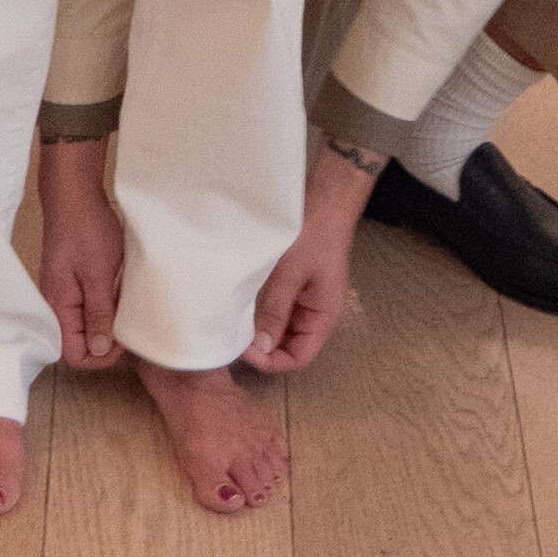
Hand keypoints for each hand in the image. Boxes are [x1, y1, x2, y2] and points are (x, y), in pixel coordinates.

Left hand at [240, 137, 377, 373]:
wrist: (325, 196)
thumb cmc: (313, 233)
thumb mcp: (291, 273)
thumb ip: (276, 310)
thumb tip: (260, 348)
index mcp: (323, 316)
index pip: (298, 357)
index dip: (271, 360)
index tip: (243, 349)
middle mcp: (316, 313)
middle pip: (288, 345)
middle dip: (263, 346)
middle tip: (232, 336)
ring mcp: (305, 298)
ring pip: (280, 327)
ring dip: (260, 328)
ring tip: (235, 321)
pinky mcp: (295, 283)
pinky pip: (278, 307)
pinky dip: (262, 310)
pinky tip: (243, 302)